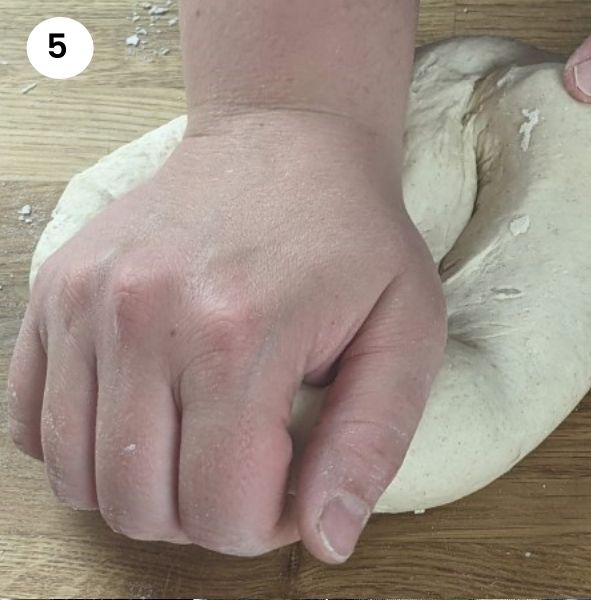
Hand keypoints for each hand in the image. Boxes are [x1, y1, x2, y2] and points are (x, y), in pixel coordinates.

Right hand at [7, 110, 445, 561]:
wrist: (286, 138)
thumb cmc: (354, 238)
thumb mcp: (405, 334)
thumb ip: (370, 442)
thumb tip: (328, 540)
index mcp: (239, 336)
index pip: (223, 513)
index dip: (267, 523)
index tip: (294, 478)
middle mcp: (143, 319)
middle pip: (143, 506)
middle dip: (206, 513)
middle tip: (251, 462)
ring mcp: (85, 301)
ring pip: (79, 478)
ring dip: (145, 487)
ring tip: (200, 440)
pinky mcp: (56, 291)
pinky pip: (31, 422)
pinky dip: (84, 447)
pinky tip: (143, 415)